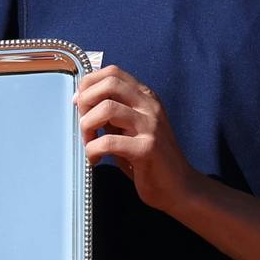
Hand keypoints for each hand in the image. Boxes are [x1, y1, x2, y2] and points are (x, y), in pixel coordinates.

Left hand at [78, 65, 197, 213]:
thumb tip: (82, 102)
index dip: (89, 84)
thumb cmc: (150, 159)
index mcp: (146, 98)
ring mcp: (151, 126)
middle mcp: (150, 107)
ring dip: (87, 126)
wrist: (179, 187)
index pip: (113, 72)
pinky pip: (109, 142)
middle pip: (110, 83)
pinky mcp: (147, 149)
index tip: (79, 103)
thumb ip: (113, 113)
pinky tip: (95, 160)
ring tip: (89, 142)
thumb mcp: (131, 128)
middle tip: (83, 123)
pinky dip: (93, 150)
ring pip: (107, 108)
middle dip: (86, 100)